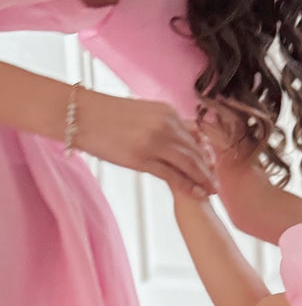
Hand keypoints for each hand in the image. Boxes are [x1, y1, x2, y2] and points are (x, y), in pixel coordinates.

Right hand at [74, 89, 217, 195]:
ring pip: (189, 164)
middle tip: (216, 183)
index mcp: (167, 112)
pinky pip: (173, 175)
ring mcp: (155, 142)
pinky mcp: (143, 158)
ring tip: (211, 191)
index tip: (213, 165)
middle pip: (196, 151)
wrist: (80, 114)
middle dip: (209, 169)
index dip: (206, 153)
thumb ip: (161, 123)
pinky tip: (197, 194)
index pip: (195, 136)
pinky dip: (188, 186)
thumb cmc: (106, 114)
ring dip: (203, 179)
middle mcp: (166, 125)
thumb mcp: (141, 111)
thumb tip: (173, 135)